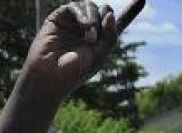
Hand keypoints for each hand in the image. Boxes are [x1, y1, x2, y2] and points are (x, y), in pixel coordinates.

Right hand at [25, 0, 144, 92]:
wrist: (49, 77)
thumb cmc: (74, 72)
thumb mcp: (99, 57)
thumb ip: (110, 36)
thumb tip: (109, 13)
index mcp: (101, 40)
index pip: (118, 22)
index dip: (131, 10)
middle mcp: (88, 28)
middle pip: (104, 11)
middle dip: (105, 20)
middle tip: (96, 38)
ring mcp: (74, 22)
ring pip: (91, 7)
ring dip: (94, 19)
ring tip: (90, 37)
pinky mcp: (59, 17)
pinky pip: (75, 6)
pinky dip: (82, 15)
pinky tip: (85, 27)